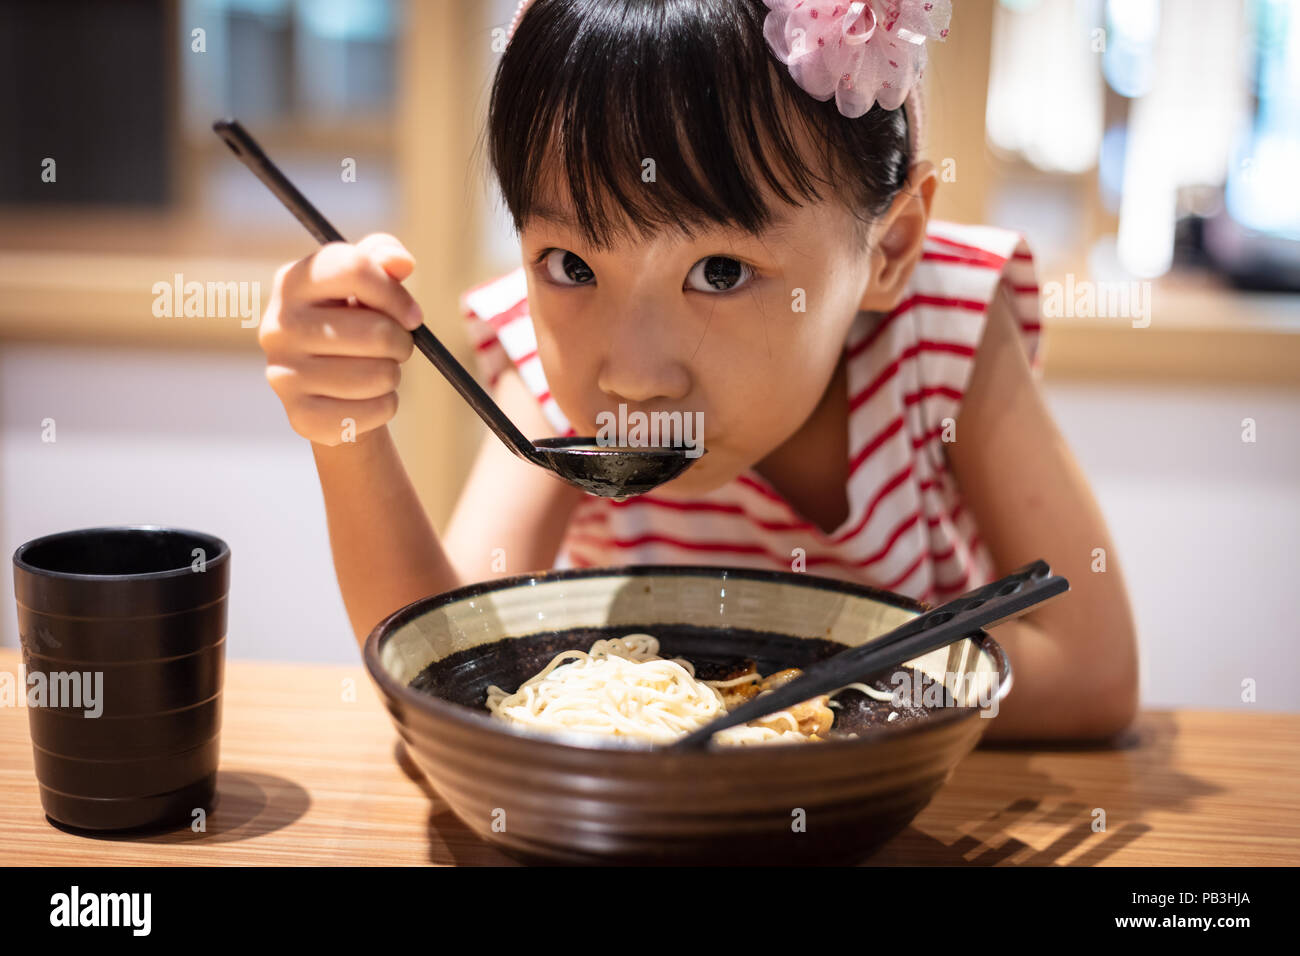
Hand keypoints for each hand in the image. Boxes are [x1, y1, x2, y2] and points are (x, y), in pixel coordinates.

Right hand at [260, 233, 423, 445]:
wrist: (329, 387)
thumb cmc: (354, 322)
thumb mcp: (366, 282)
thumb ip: (382, 256)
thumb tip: (400, 263)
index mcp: (291, 282)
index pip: (353, 269)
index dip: (395, 293)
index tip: (412, 315)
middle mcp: (278, 326)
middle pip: (376, 332)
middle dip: (401, 342)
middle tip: (396, 347)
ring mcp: (284, 374)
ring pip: (379, 375)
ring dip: (393, 374)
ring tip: (377, 369)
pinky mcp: (301, 417)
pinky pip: (375, 410)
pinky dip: (386, 406)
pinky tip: (367, 398)